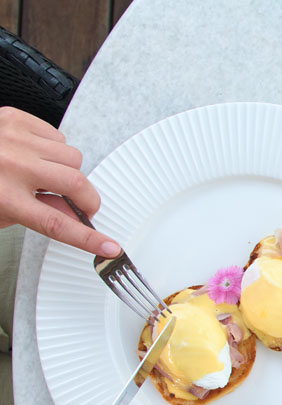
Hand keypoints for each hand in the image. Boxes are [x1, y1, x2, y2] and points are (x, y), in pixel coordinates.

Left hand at [0, 106, 119, 255]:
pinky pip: (57, 135)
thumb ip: (38, 214)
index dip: (88, 238)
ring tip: (45, 173)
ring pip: (72, 157)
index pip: (58, 224)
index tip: (109, 246)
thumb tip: (71, 216)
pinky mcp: (14, 119)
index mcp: (4, 198)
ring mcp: (14, 139)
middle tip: (82, 204)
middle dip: (87, 198)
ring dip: (67, 169)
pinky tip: (34, 153)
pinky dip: (52, 147)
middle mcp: (12, 166)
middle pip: (76, 184)